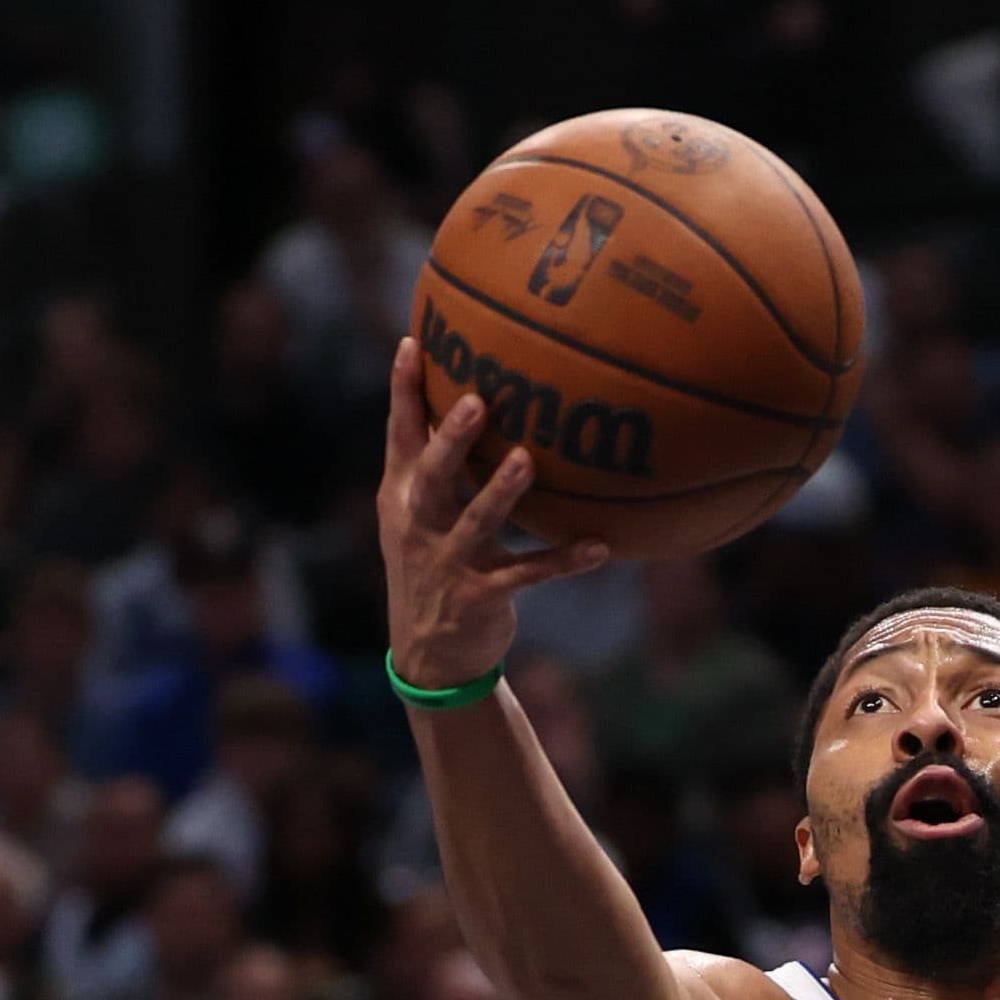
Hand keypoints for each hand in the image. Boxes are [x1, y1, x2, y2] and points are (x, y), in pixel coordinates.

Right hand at [378, 336, 606, 691]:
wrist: (428, 655)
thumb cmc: (431, 565)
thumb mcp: (415, 517)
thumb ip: (432, 466)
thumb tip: (461, 396)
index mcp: (402, 498)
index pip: (400, 437)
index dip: (403, 392)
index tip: (414, 343)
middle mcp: (418, 526)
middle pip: (433, 476)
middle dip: (451, 440)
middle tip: (473, 402)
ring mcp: (449, 563)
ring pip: (478, 524)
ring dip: (502, 492)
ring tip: (526, 460)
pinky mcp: (482, 597)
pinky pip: (528, 574)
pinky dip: (563, 561)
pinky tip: (599, 548)